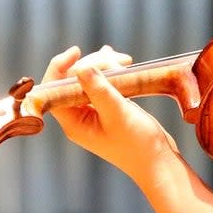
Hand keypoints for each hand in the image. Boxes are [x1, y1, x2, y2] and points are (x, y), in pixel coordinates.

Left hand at [43, 45, 180, 182]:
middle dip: (93, 64)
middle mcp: (78, 116)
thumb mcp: (118, 114)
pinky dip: (111, 71)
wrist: (158, 161)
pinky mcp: (109, 108)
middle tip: (121, 61)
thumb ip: (99, 90)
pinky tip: (122, 62)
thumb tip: (80, 67)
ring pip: (89, 79)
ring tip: (126, 61)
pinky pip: (103, 84)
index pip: (53, 89)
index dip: (59, 67)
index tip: (77, 51)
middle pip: (73, 79)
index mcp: (73, 122)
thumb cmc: (138, 144)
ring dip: (105, 65)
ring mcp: (94, 111)